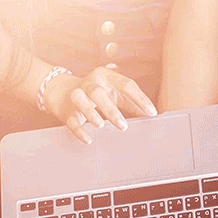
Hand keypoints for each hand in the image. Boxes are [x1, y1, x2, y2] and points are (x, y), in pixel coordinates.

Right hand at [42, 66, 157, 143]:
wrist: (64, 92)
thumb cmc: (99, 95)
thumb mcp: (117, 95)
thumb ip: (133, 105)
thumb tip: (152, 118)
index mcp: (107, 77)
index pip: (126, 84)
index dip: (140, 98)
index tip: (152, 113)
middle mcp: (91, 84)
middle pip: (98, 92)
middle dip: (111, 110)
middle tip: (124, 126)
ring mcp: (77, 95)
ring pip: (80, 100)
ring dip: (90, 113)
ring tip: (101, 126)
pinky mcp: (68, 111)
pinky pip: (71, 119)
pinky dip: (79, 130)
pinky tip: (88, 139)